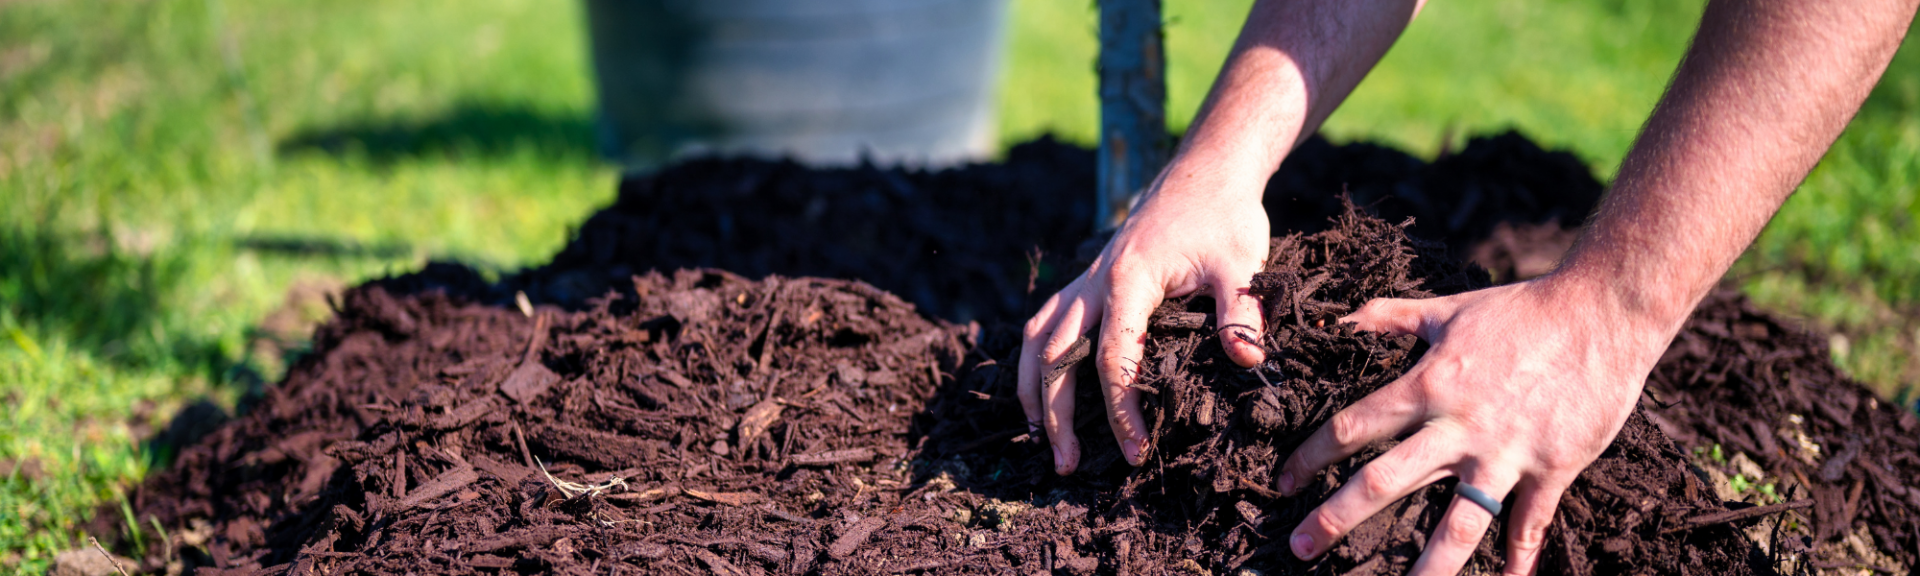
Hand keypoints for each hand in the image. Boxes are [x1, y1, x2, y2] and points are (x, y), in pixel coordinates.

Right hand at [1017, 165, 1269, 474]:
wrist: (1206, 171)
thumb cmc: (1225, 217)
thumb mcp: (1242, 263)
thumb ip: (1242, 312)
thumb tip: (1247, 361)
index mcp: (1128, 281)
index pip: (1112, 358)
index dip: (1120, 410)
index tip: (1135, 451)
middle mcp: (1095, 281)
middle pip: (1056, 355)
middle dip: (1056, 414)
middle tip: (1067, 465)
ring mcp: (1087, 279)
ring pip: (1037, 338)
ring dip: (1032, 390)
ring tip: (1039, 438)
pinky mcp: (1089, 279)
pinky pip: (1045, 321)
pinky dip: (1035, 359)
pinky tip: (1040, 389)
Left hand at [1276, 276, 1678, 575]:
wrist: (1601, 312)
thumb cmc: (1521, 308)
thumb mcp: (1446, 308)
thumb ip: (1389, 317)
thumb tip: (1340, 318)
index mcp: (1428, 386)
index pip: (1352, 428)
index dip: (1311, 458)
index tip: (1284, 484)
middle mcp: (1458, 427)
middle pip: (1384, 481)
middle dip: (1336, 518)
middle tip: (1300, 549)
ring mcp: (1506, 453)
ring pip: (1458, 523)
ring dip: (1426, 565)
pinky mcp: (1552, 468)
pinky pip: (1530, 524)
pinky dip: (1519, 560)